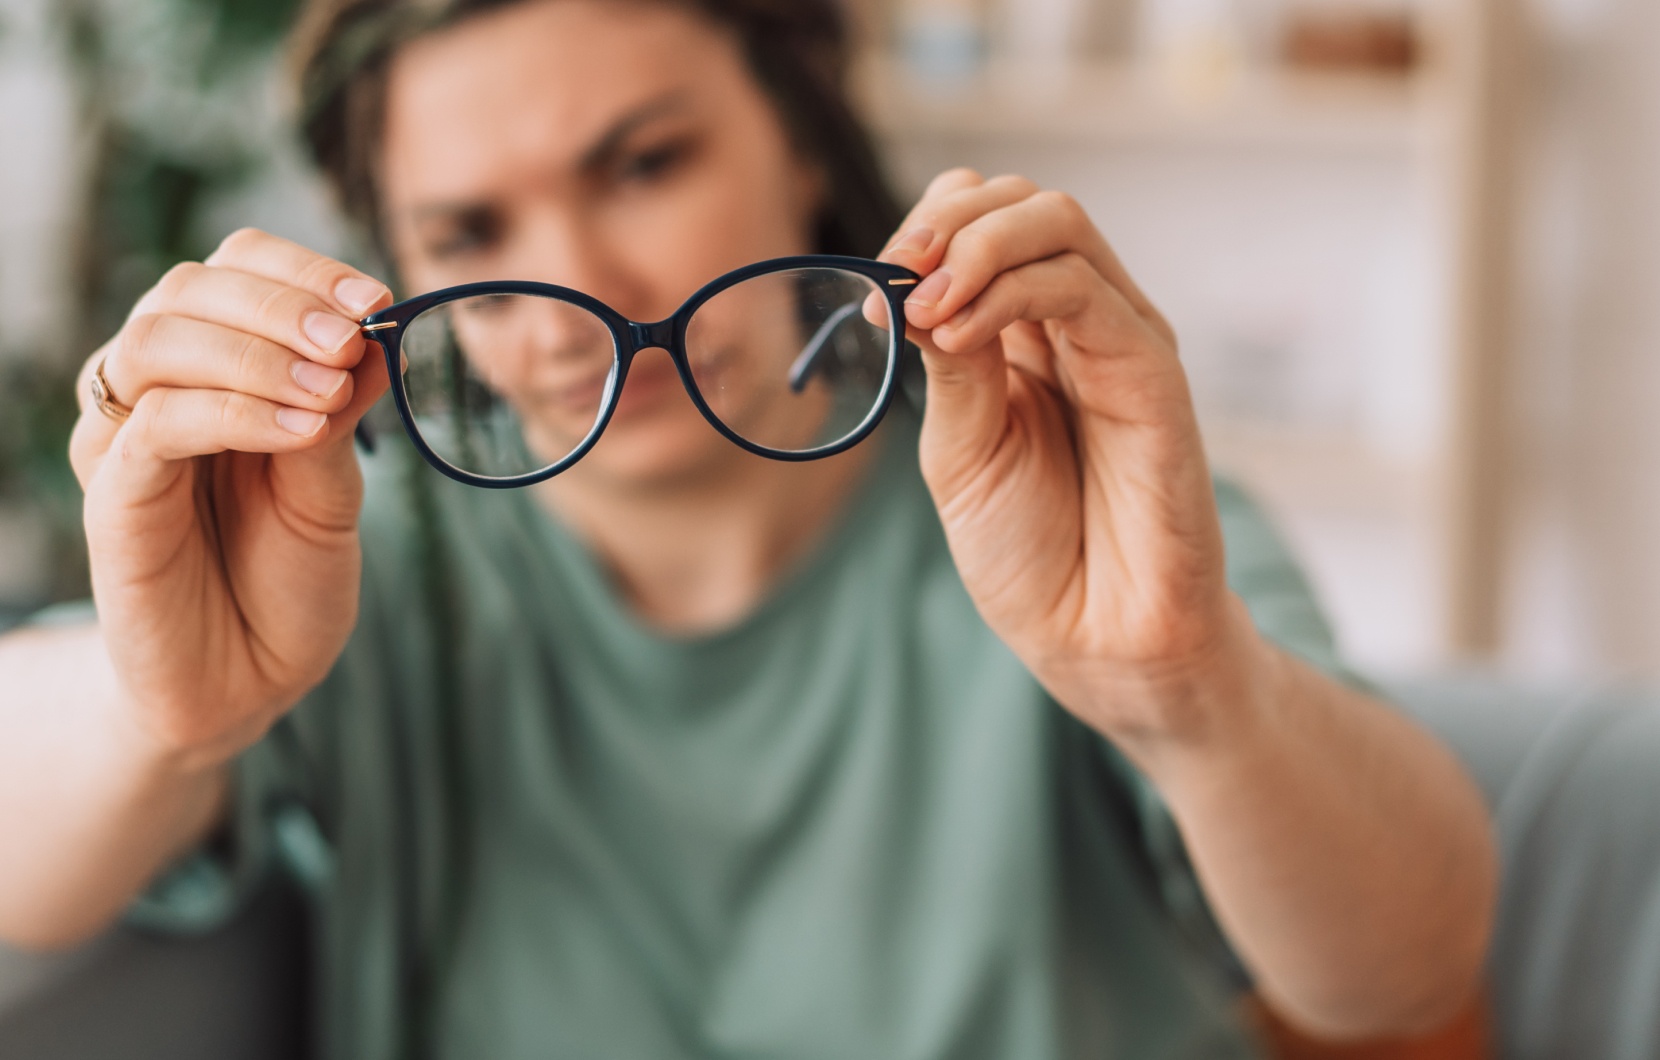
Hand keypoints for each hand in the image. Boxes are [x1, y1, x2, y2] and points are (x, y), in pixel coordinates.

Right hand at [69, 229, 392, 769]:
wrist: (249, 681)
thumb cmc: (287, 578)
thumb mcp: (334, 488)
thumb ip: (341, 412)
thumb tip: (378, 334)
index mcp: (216, 368)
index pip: (235, 268)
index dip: (303, 270)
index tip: (379, 296)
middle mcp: (158, 389)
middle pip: (189, 288)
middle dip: (282, 303)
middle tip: (355, 337)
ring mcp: (125, 440)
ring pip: (159, 341)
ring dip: (257, 352)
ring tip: (331, 392)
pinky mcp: (113, 497)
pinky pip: (155, 425)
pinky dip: (233, 413)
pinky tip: (300, 431)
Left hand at [881, 170, 1262, 746]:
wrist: (1095, 637)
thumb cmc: (1032, 554)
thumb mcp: (960, 450)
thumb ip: (948, 365)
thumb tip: (915, 282)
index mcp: (1024, 337)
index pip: (980, 224)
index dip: (922, 231)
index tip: (873, 288)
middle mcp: (1076, 323)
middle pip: (1020, 202)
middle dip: (942, 220)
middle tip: (894, 275)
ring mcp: (1117, 338)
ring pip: (1056, 221)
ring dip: (972, 246)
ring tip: (923, 307)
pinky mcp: (1152, 367)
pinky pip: (1083, 288)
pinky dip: (1009, 289)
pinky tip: (957, 332)